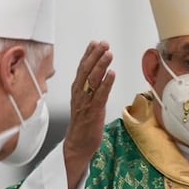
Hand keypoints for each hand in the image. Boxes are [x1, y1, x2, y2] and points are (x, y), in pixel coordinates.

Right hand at [63, 40, 114, 188]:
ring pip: (92, 80)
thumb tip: (98, 74)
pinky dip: (106, 83)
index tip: (94, 43)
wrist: (77, 145)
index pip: (82, 68)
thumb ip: (89, 88)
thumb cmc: (83, 124)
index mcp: (77, 91)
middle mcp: (79, 94)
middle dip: (95, 55)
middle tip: (103, 44)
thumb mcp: (85, 102)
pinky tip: (112, 73)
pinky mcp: (94, 112)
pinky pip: (100, 95)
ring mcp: (86, 103)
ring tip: (109, 54)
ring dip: (101, 66)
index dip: (88, 55)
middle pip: (86, 71)